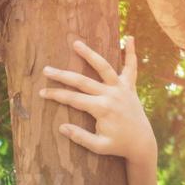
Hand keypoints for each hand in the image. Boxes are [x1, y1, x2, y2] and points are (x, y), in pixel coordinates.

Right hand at [38, 36, 156, 165]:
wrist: (142, 143)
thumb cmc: (118, 145)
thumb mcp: (98, 146)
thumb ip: (80, 137)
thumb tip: (61, 127)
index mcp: (102, 109)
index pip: (73, 99)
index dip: (56, 96)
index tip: (42, 92)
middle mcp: (111, 95)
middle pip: (82, 81)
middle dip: (62, 75)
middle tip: (46, 69)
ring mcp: (121, 89)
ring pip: (104, 67)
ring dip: (90, 54)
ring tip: (76, 43)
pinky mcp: (130, 87)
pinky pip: (132, 68)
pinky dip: (131, 53)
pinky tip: (129, 38)